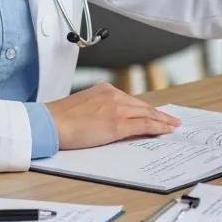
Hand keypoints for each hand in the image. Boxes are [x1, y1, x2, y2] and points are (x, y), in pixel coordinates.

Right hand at [45, 83, 181, 149]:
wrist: (49, 123)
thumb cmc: (59, 119)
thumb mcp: (83, 106)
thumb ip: (99, 108)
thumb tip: (108, 119)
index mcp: (105, 90)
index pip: (131, 101)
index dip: (145, 109)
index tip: (155, 113)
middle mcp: (114, 95)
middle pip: (142, 106)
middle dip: (159, 114)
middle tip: (171, 120)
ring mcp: (117, 109)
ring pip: (147, 114)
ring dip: (162, 121)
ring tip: (172, 126)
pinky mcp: (117, 124)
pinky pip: (143, 125)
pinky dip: (157, 127)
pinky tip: (165, 131)